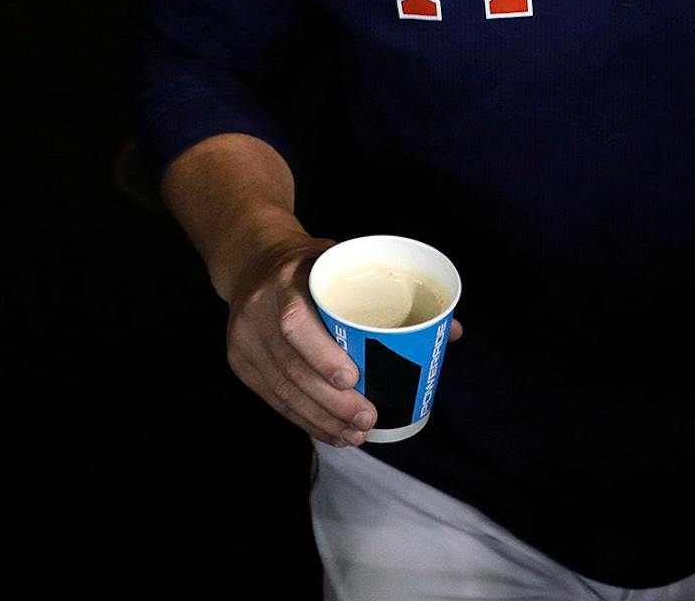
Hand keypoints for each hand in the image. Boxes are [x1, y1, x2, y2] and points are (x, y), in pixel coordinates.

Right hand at [222, 232, 464, 446]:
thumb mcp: (343, 260)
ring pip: (282, 389)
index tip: (354, 377)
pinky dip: (303, 420)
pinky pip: (273, 399)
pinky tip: (330, 434)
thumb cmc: (312, 263)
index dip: (322, 354)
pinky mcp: (240, 363)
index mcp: (284, 281)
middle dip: (331, 401)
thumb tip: (454, 330)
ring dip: (320, 418)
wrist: (253, 261)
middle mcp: (257, 311)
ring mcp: (243, 340)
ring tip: (355, 435)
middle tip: (368, 418)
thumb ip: (393, 293)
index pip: (295, 322)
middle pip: (291, 366)